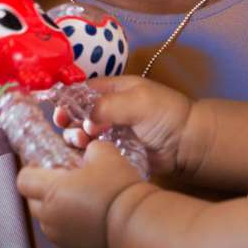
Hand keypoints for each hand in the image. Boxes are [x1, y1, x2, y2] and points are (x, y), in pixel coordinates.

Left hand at [18, 141, 141, 247]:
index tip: (45, 165)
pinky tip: (85, 214)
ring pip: (45, 217)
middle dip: (41, 189)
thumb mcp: (104, 154)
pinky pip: (59, 232)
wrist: (137, 223)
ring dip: (54, 207)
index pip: (23, 179)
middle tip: (62, 180)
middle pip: (31, 199)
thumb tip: (86, 150)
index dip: (32, 170)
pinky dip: (66, 222)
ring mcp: (58, 235)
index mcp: (51, 191)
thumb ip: (87, 147)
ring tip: (75, 198)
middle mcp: (49, 216)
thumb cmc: (119, 187)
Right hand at [53, 74, 191, 174]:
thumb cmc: (167, 115)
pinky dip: (85, 155)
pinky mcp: (114, 153)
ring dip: (76, 139)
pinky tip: (84, 156)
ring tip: (83, 142)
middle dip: (69, 121)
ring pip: (81, 135)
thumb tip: (85, 121)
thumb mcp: (138, 101)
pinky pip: (93, 153)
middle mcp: (108, 110)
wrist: (188, 144)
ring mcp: (110, 133)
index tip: (59, 110)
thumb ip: (107, 106)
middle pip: (77, 114)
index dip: (67, 99)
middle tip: (68, 128)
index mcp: (114, 90)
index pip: (82, 91)